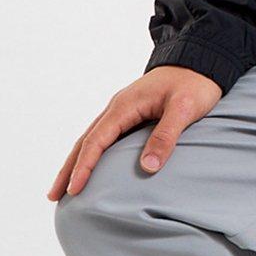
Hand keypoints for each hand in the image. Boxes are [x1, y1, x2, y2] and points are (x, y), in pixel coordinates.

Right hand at [48, 66, 222, 199]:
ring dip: (77, 162)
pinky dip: (92, 153)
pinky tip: (91, 166)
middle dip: (69, 169)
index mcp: (124, 106)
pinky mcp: (130, 114)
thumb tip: (147, 168)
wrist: (200, 61)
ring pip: (92, 139)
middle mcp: (117, 108)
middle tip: (54, 195)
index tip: (74, 189)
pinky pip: (105, 136)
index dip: (84, 167)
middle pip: (85, 141)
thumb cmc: (194, 84)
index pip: (97, 141)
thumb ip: (165, 136)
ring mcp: (122, 110)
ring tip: (65, 187)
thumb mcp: (183, 109)